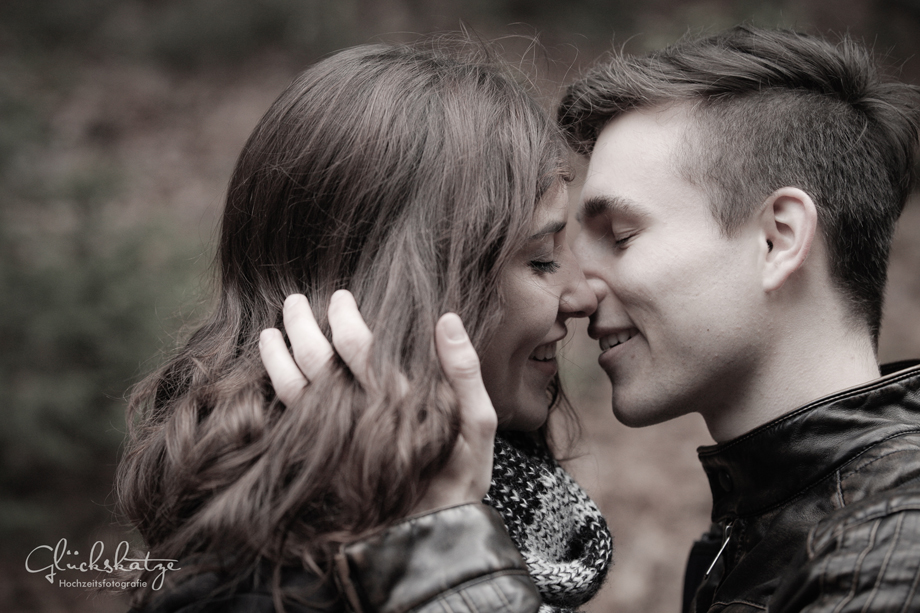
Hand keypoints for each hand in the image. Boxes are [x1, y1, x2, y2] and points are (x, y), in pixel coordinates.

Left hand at [259, 291, 496, 511]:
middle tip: (294, 302)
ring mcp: (337, 440)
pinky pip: (291, 419)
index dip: (345, 317)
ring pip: (294, 389)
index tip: (341, 298)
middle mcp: (360, 418)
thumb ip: (464, 371)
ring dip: (278, 356)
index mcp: (397, 402)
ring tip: (270, 331)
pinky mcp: (324, 458)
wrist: (432, 537)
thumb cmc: (460, 475)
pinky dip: (277, 391)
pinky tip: (272, 373)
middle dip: (301, 326)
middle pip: (318, 361)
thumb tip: (446, 319)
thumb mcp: (479, 425)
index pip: (359, 347)